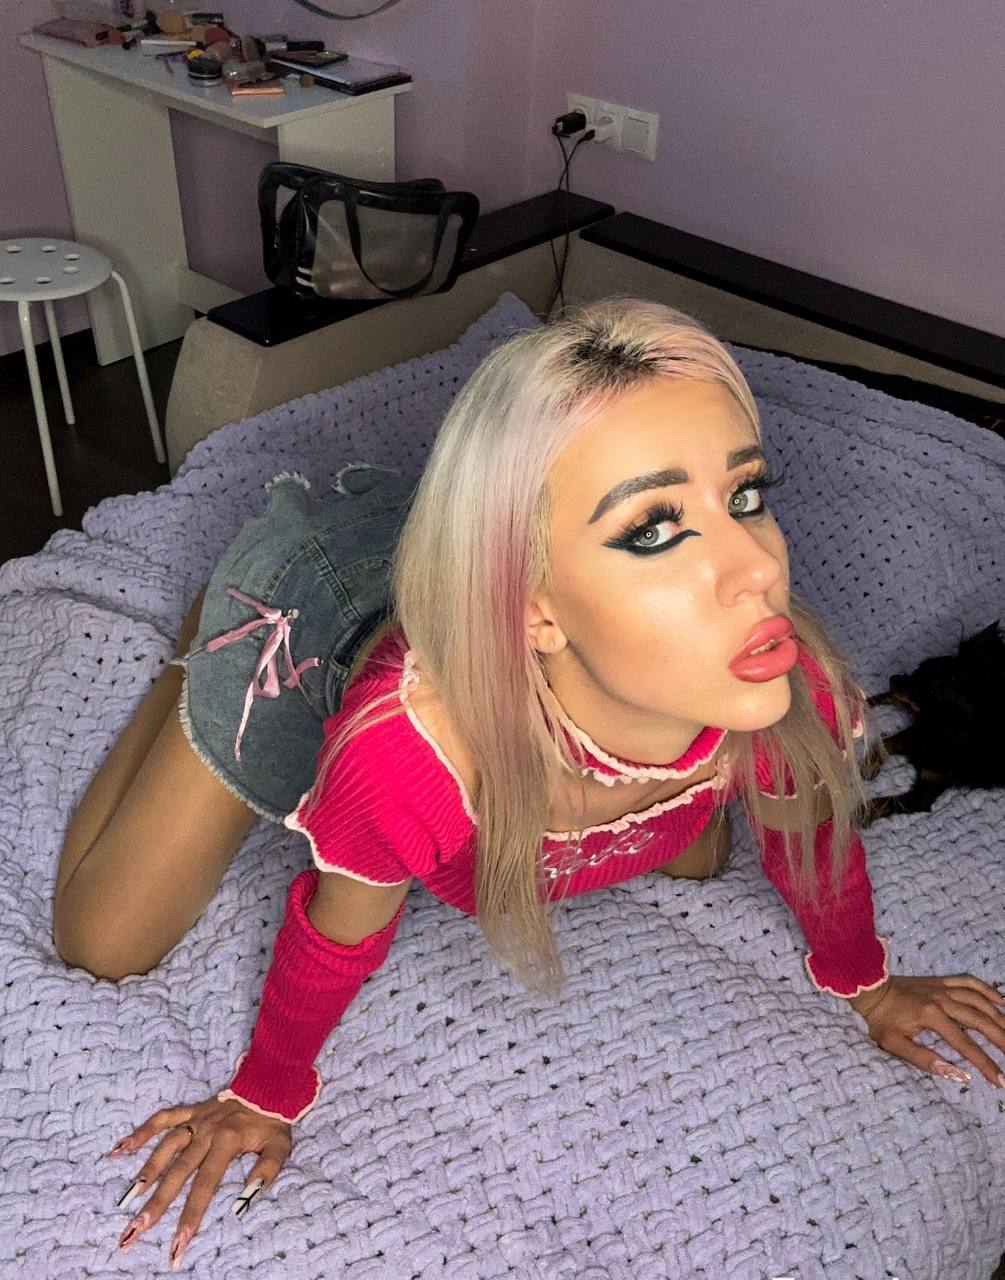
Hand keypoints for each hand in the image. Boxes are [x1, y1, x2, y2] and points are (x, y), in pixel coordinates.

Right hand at [106, 1093, 291, 1267]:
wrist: (270, 1084)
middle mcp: (206, 1132)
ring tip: (127, 1201)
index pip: (205, 1185)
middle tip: (135, 1232)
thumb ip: (264, 1174)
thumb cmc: (273, 1121)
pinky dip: (141, 1132)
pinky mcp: (191, 1110)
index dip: (191, 1214)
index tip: (178, 1242)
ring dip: (145, 1174)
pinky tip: (120, 1149)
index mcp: (227, 1142)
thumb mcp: (280, 1148)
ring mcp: (196, 1120)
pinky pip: (162, 1118)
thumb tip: (242, 1205)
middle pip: (177, 1173)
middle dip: (157, 1205)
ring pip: (165, 1148)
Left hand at [849, 973, 1004, 1086]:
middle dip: (1001, 1041)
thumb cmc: (881, 1020)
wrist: (869, 989)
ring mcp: (942, 987)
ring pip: (979, 1000)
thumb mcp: (894, 1045)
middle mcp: (942, 998)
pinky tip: (1001, 999)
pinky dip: (986, 989)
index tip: (1000, 1080)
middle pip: (980, 1020)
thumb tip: (956, 1075)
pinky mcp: (940, 981)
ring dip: (999, 1017)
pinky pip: (968, 981)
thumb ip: (924, 1060)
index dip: (985, 1064)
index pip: (965, 1044)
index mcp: (931, 1016)